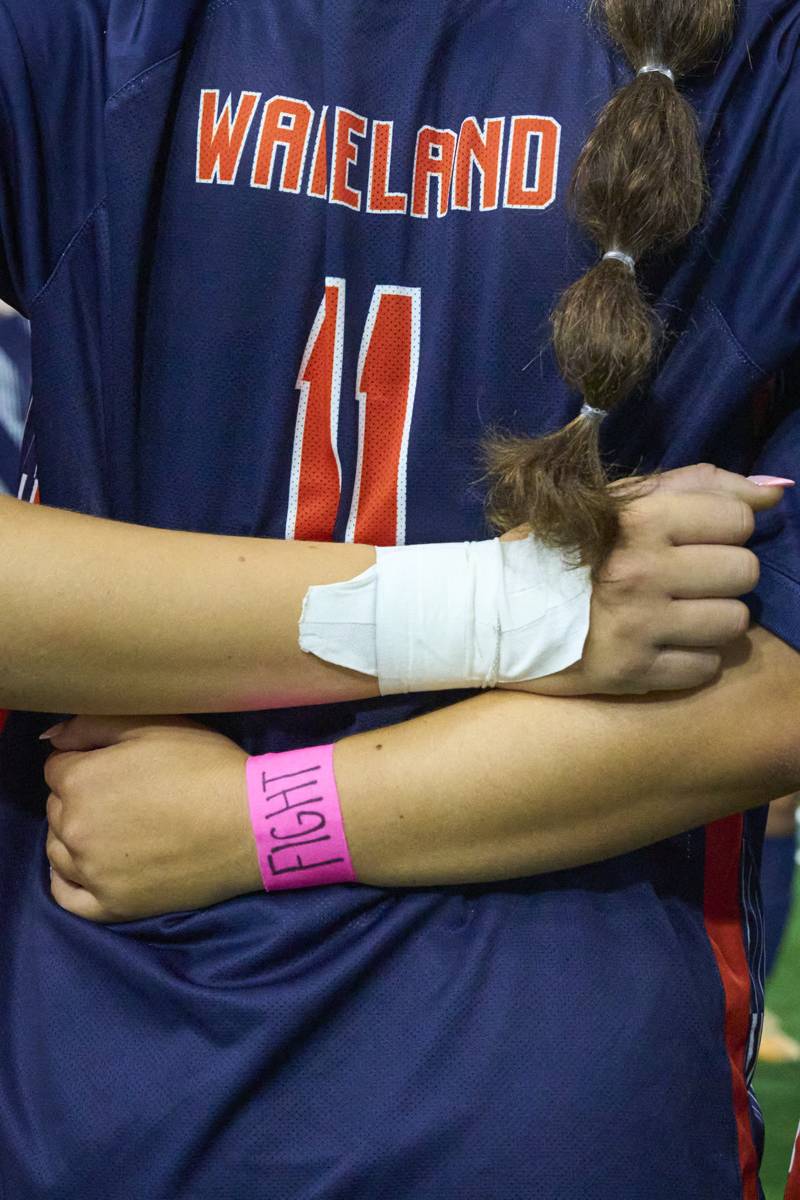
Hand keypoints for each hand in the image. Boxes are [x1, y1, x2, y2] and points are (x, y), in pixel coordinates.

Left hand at [43, 716, 259, 921]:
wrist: (250, 822)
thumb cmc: (205, 766)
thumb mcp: (152, 726)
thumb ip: (92, 725)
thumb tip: (51, 737)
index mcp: (80, 780)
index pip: (57, 768)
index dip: (86, 762)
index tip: (116, 766)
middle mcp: (75, 828)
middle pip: (57, 808)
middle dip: (81, 798)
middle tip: (124, 795)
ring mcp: (91, 871)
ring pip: (58, 850)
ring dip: (75, 836)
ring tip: (113, 828)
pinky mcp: (112, 905)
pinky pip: (66, 897)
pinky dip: (68, 880)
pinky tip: (85, 868)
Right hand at [504, 464, 790, 695]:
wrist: (490, 612)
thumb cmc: (560, 550)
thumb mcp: (617, 501)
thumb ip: (698, 486)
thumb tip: (778, 493)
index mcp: (637, 520)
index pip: (738, 518)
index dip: (724, 528)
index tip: (694, 538)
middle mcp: (641, 571)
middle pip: (743, 571)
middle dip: (721, 575)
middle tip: (686, 580)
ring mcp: (638, 627)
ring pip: (734, 623)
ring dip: (712, 620)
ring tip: (676, 615)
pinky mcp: (632, 675)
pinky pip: (705, 668)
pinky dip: (691, 659)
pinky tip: (661, 646)